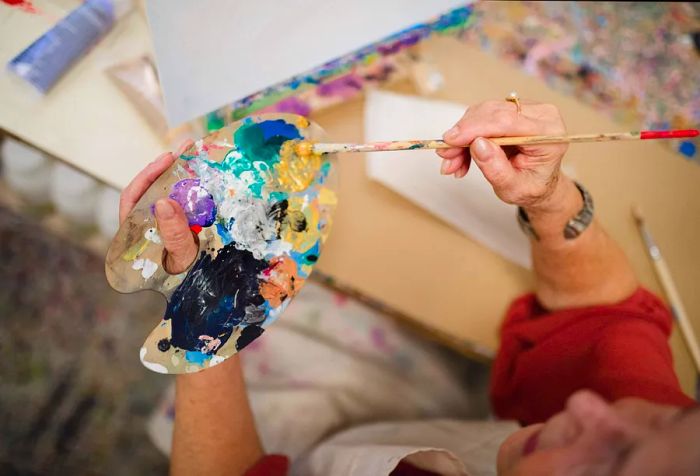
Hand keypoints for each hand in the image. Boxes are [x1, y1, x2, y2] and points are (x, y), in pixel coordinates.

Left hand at [119, 141, 197, 273]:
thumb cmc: (185, 278)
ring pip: (166, 195)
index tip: (167, 160)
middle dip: (166, 169)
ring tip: (194, 156)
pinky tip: (201, 177)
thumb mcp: (181, 256)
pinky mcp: (177, 227)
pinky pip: (180, 203)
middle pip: (149, 191)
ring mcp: (161, 225)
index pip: (133, 196)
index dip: (148, 176)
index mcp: (135, 233)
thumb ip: (174, 232)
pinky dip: (189, 189)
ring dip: (179, 176)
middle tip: (185, 149)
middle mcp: (145, 226)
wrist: (199, 293)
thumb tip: (163, 201)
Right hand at [436, 100, 567, 211]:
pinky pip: (482, 117)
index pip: (507, 121)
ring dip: (462, 137)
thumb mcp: (514, 188)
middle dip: (464, 134)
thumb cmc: (530, 187)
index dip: (476, 128)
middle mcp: (541, 114)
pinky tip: (460, 156)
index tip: (450, 141)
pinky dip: (467, 136)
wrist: (539, 184)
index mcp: (550, 133)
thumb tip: (477, 144)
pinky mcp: (512, 110)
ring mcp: (527, 109)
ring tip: (452, 162)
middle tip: (446, 156)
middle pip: (493, 113)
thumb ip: (497, 168)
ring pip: (483, 113)